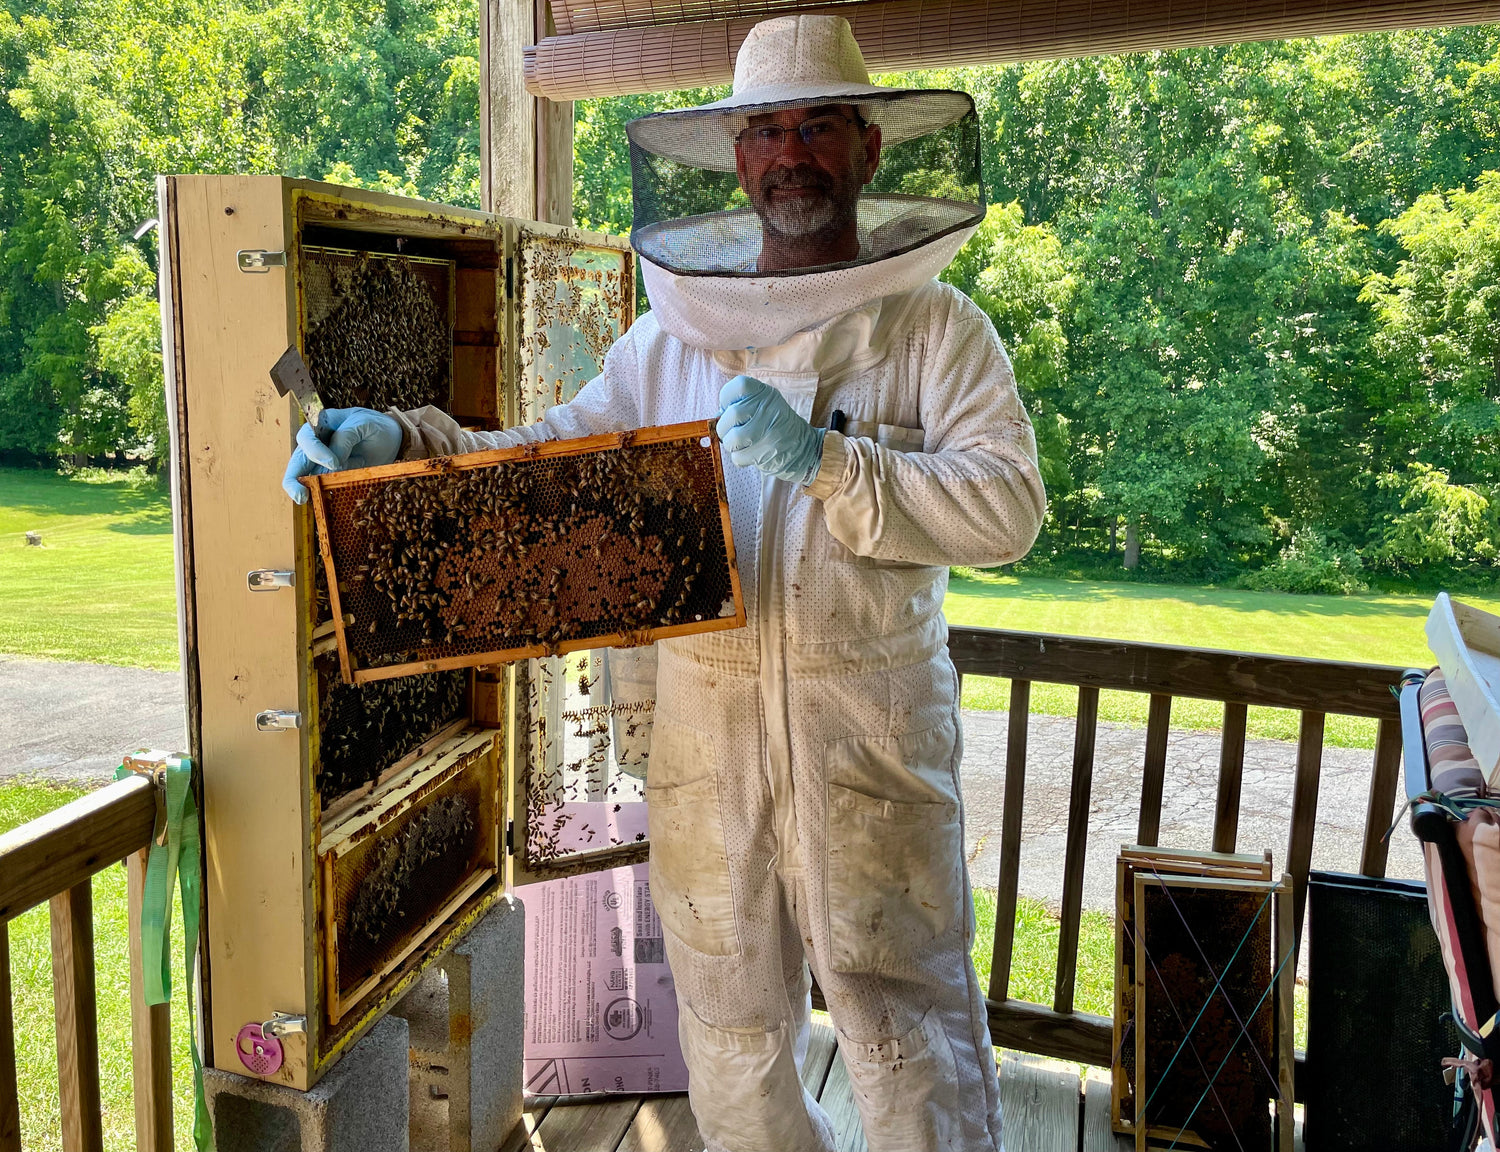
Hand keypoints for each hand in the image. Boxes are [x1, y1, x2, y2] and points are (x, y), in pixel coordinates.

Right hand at [281, 407, 402, 502]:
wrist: (388, 439)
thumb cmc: (374, 426)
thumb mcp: (364, 425)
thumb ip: (346, 438)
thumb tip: (332, 463)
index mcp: (320, 426)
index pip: (307, 439)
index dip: (316, 452)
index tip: (333, 463)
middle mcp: (315, 446)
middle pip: (297, 463)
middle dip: (294, 481)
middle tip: (301, 496)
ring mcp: (321, 464)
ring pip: (305, 480)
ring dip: (309, 490)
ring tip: (318, 494)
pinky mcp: (330, 479)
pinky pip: (321, 490)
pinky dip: (322, 498)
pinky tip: (327, 505)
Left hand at [715, 376, 824, 485]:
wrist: (803, 448)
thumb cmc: (775, 426)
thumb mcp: (763, 406)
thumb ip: (740, 406)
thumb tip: (717, 417)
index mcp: (765, 393)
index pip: (738, 386)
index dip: (726, 398)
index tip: (728, 408)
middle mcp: (769, 408)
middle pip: (732, 414)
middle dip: (724, 428)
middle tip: (730, 433)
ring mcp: (770, 430)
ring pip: (733, 438)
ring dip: (730, 445)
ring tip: (739, 445)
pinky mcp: (769, 451)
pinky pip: (739, 456)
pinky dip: (739, 458)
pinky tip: (749, 454)